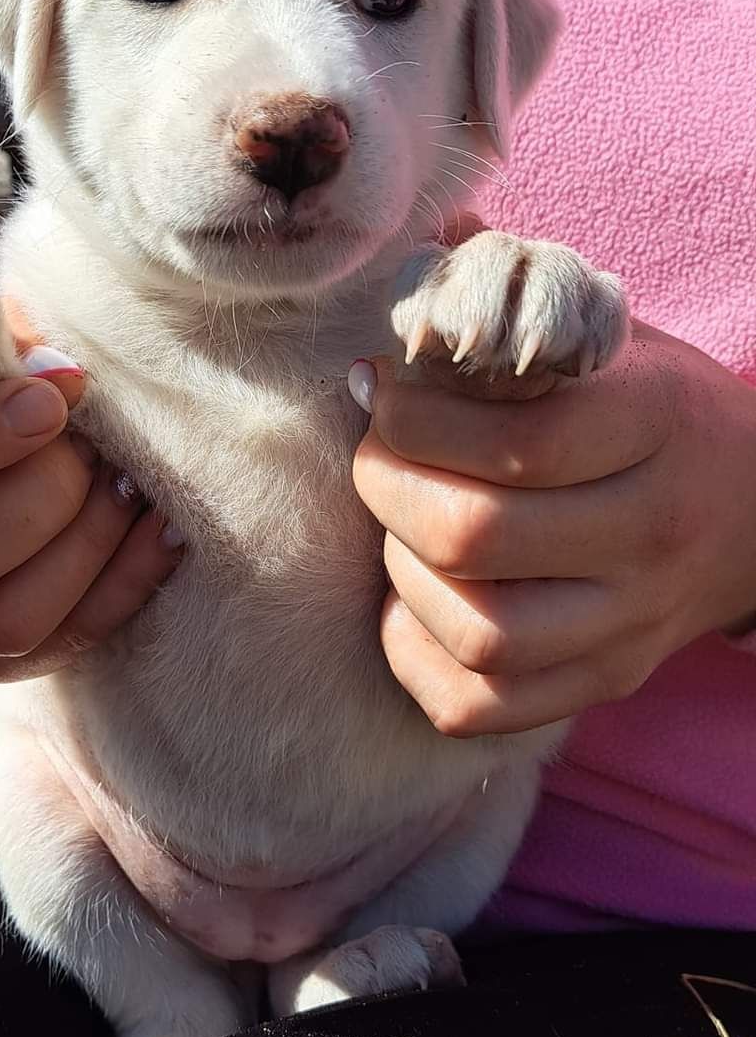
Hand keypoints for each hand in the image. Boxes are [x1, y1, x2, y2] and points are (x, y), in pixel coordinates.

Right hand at [0, 300, 182, 679]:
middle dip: (47, 496)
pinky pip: (62, 644)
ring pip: (6, 623)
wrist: (8, 394)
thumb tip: (59, 385)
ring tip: (127, 484)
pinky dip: (126, 584)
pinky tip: (163, 526)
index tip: (55, 398)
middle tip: (93, 444)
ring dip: (88, 547)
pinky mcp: (7, 642)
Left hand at [350, 323, 755, 736]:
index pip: (513, 442)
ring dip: (403, 575)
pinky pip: (479, 707)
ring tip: (403, 529)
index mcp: (657, 424)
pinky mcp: (607, 680)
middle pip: (476, 537)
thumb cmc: (658, 412)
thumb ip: (515, 329)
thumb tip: (394, 354)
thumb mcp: (610, 344)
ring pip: (479, 635)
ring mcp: (633, 621)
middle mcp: (653, 532)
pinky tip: (417, 601)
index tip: (384, 394)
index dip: (414, 419)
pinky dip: (418, 657)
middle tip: (379, 457)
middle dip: (389, 487)